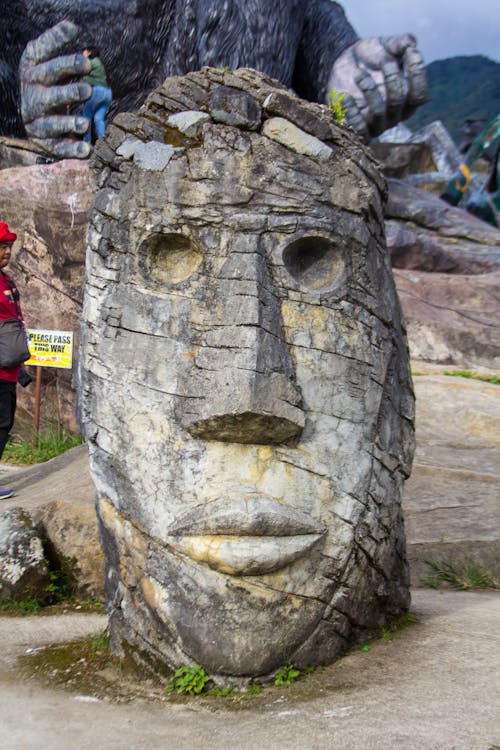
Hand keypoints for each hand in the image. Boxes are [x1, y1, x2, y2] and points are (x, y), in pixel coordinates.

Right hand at [20, 20, 92, 158]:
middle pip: (50, 95)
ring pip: (52, 123)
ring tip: (84, 123)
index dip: (64, 59)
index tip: (85, 58)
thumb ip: (55, 43)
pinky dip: (71, 149)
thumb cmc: (45, 82)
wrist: (29, 114)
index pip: (44, 60)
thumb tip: (71, 26)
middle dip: (69, 92)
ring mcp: (36, 120)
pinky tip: (86, 149)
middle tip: (88, 90)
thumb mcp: (44, 60)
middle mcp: (32, 96)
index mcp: (33, 71)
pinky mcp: (44, 141)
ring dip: (68, 123)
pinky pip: (58, 147)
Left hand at [327, 34, 426, 140]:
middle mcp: (395, 115)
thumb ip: (402, 43)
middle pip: (398, 101)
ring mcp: (376, 125)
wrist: (343, 65)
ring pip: (378, 112)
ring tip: (358, 72)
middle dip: (392, 77)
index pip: (419, 94)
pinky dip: (352, 112)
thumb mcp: (387, 45)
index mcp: (408, 99)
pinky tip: (346, 95)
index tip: (410, 52)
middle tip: (383, 59)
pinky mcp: (357, 130)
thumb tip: (411, 44)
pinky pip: (359, 129)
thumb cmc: (371, 56)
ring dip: (369, 89)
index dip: (417, 74)